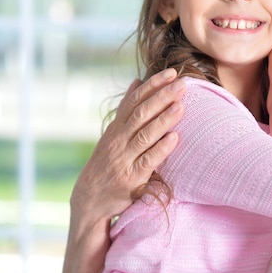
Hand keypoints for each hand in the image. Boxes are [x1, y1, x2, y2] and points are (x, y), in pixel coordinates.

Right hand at [70, 68, 185, 219]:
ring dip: (163, 120)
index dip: (153, 85)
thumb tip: (137, 81)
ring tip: (181, 106)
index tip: (171, 73)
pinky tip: (175, 137)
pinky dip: (161, 149)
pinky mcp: (131, 179)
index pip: (135, 100)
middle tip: (182, 84)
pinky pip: (148, 161)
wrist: (89, 199)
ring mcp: (124, 159)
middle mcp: (118, 140)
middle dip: (162, 97)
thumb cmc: (108, 162)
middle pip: (141, 114)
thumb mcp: (113, 134)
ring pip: (145, 135)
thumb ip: (126, 109)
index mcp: (116, 128)